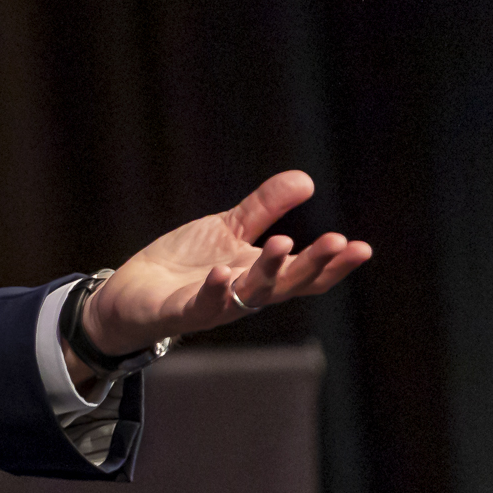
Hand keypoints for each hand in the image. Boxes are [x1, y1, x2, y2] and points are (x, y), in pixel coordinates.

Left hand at [69, 170, 371, 384]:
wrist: (132, 293)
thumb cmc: (186, 265)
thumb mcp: (228, 229)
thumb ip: (264, 207)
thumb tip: (306, 180)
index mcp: (262, 276)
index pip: (307, 274)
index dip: (334, 264)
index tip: (361, 247)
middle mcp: (246, 294)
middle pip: (289, 284)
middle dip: (314, 264)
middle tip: (338, 242)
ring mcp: (217, 305)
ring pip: (251, 294)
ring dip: (269, 271)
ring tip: (284, 243)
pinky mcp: (182, 312)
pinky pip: (203, 305)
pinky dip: (216, 291)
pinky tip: (224, 272)